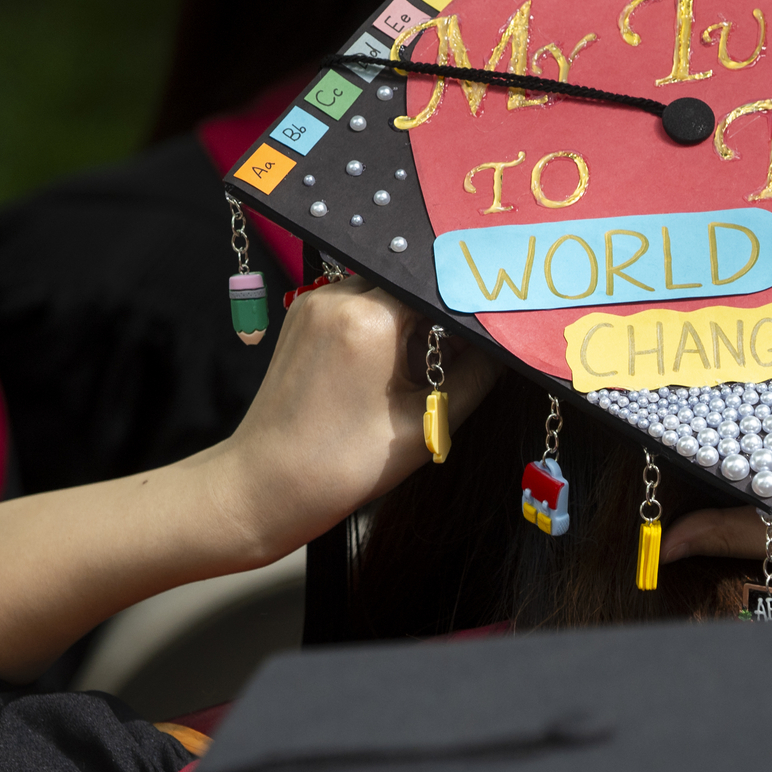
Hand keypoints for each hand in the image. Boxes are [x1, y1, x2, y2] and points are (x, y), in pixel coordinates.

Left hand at [219, 276, 494, 565]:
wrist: (266, 486)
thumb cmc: (344, 465)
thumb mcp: (428, 423)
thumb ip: (477, 375)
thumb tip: (504, 345)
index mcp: (368, 317)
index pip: (440, 287)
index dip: (470, 308)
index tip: (494, 329)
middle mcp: (337, 296)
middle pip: (412, 286)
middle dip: (440, 317)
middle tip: (460, 358)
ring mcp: (314, 303)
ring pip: (385, 292)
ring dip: (411, 322)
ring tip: (420, 371)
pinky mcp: (302, 317)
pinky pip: (358, 305)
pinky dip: (382, 328)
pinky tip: (389, 372)